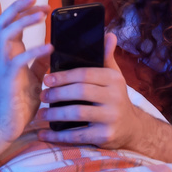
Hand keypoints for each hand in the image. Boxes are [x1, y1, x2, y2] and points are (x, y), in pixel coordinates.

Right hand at [0, 0, 52, 142]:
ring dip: (24, 21)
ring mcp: (4, 66)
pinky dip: (34, 50)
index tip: (44, 5)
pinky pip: (19, 59)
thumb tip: (52, 49)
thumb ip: (40, 63)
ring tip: (41, 15)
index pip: (13, 24)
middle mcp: (5, 56)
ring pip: (7, 33)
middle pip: (4, 21)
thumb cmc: (18, 104)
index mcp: (11, 54)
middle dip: (19, 7)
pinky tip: (49, 47)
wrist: (6, 127)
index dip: (25, 11)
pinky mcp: (8, 79)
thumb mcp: (34, 79)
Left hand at [37, 32, 154, 150]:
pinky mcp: (105, 136)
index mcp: (114, 79)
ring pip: (77, 113)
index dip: (63, 76)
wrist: (131, 128)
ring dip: (55, 114)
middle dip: (57, 93)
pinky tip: (44, 134)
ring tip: (41, 114)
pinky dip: (57, 136)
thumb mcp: (113, 77)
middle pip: (79, 92)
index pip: (84, 74)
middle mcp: (115, 97)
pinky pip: (77, 135)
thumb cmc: (114, 98)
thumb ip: (106, 57)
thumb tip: (109, 34)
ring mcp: (111, 118)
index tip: (46, 79)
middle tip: (42, 95)